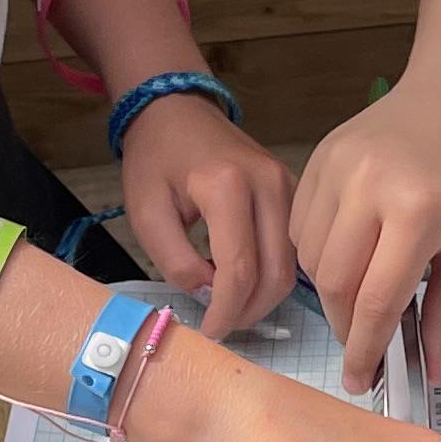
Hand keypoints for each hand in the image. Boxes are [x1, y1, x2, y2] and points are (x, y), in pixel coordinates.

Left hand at [116, 93, 296, 337]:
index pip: (239, 269)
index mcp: (227, 186)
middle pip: (276, 273)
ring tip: (232, 304)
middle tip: (223, 324)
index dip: (227, 311)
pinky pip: (294, 247)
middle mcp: (268, 184)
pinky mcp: (294, 192)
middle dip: (249, 311)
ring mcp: (288, 186)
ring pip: (292, 265)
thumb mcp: (146, 213)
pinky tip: (245, 278)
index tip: (211, 331)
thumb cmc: (155, 159)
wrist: (177, 111)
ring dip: (264, 296)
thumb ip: (176, 261)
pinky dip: (273, 273)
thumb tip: (210, 294)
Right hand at [290, 83, 440, 394]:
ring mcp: (338, 166)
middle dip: (344, 325)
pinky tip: (348, 257)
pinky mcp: (320, 154)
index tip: (363, 380)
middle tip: (363, 345)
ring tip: (360, 299)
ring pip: (309, 256)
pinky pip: (301, 223)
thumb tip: (427, 371)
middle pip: (332, 283)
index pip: (375, 300)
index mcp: (417, 210)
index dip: (365, 348)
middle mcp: (368, 186)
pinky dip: (317, 253)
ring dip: (329, 290)